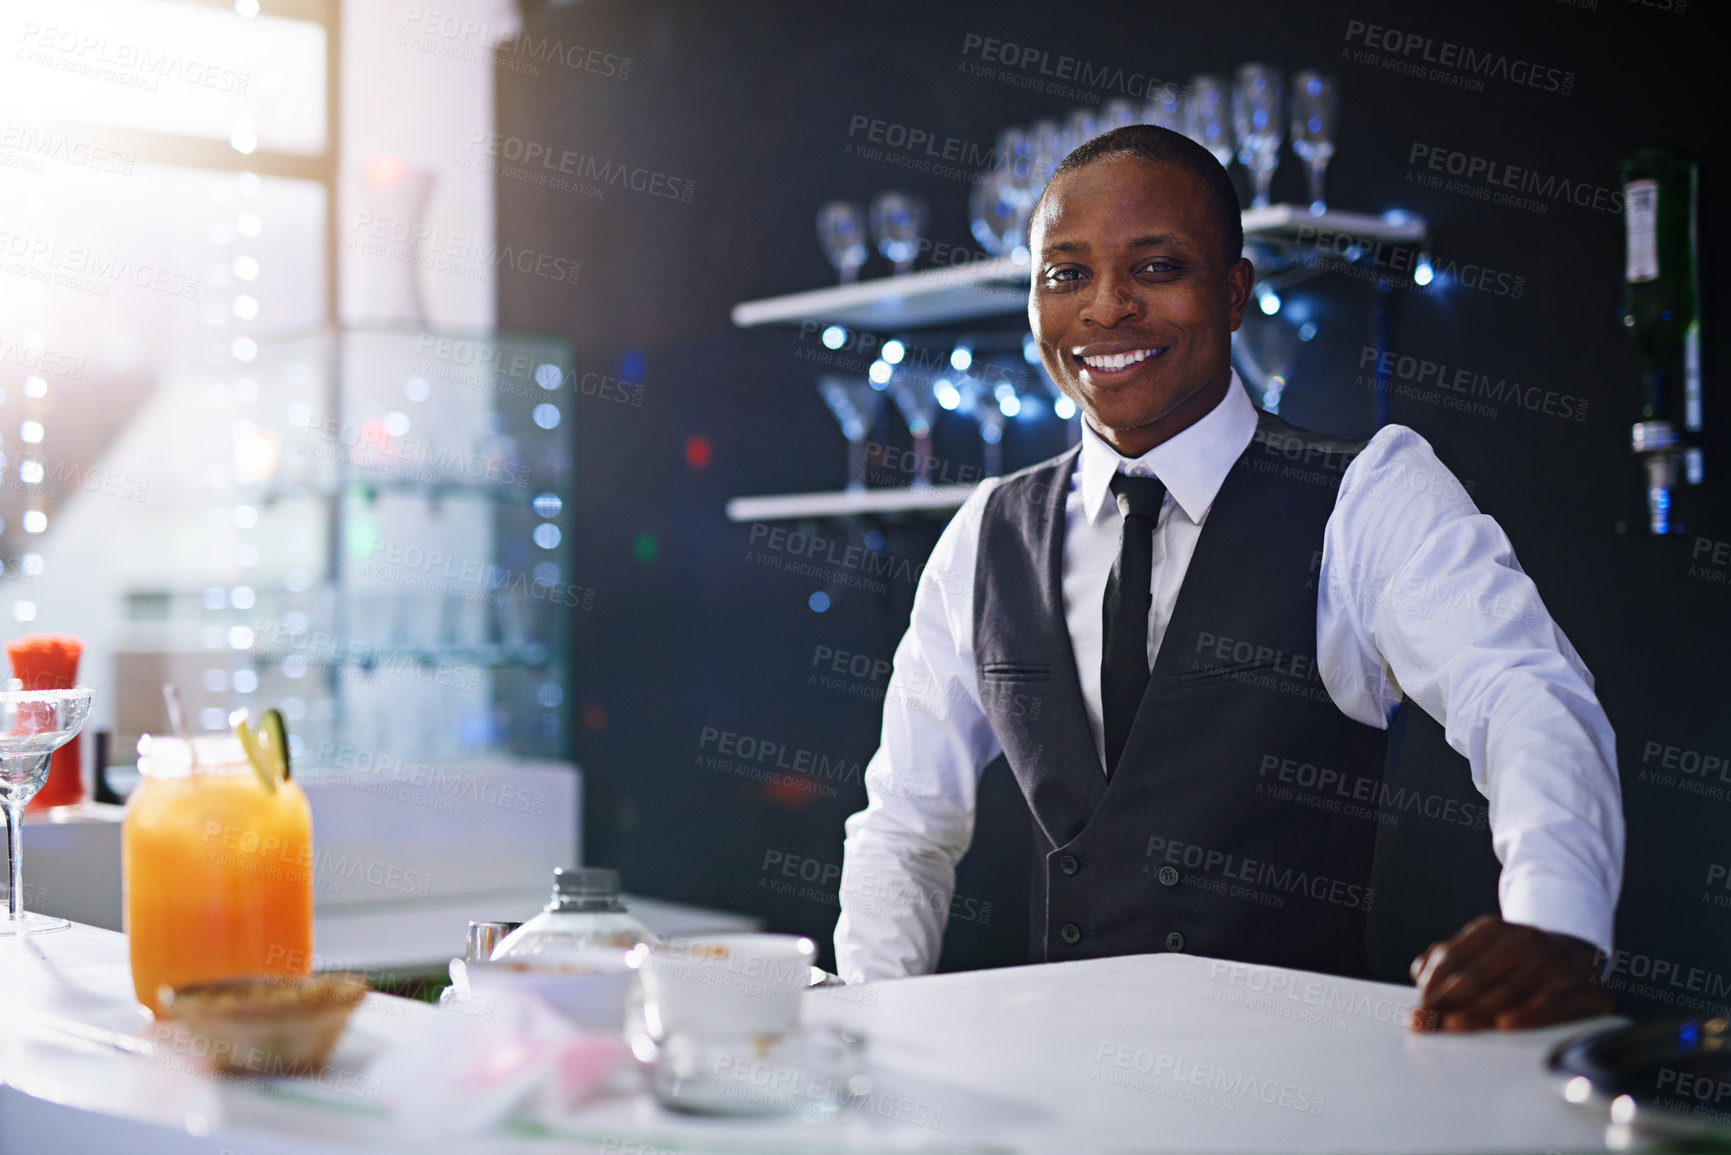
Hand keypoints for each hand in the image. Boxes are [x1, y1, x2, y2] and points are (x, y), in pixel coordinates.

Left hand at [1408, 914, 1608, 1032]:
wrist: (1580, 956)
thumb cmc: (1519, 961)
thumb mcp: (1483, 950)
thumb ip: (1449, 960)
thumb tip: (1421, 974)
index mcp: (1493, 929)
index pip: (1455, 955)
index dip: (1434, 982)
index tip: (1418, 1005)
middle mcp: (1524, 940)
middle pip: (1479, 974)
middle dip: (1448, 1001)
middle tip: (1426, 1022)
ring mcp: (1554, 961)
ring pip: (1510, 989)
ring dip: (1479, 1010)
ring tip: (1453, 1025)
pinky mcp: (1581, 986)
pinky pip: (1551, 1002)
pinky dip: (1526, 1014)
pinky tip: (1504, 1025)